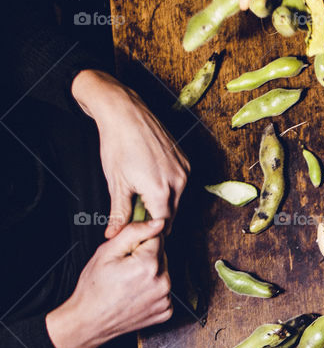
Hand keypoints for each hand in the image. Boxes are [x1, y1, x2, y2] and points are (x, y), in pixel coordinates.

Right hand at [46, 218, 171, 347]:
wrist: (90, 321)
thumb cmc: (94, 288)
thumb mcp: (107, 252)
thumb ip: (134, 232)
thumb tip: (157, 222)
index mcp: (148, 265)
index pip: (156, 238)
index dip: (139, 242)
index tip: (127, 253)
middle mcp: (162, 283)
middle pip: (161, 256)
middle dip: (146, 257)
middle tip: (124, 269)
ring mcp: (165, 300)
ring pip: (163, 273)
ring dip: (150, 273)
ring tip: (129, 283)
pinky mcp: (166, 311)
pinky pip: (164, 291)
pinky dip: (153, 290)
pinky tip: (136, 294)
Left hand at [71, 69, 188, 236]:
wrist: (124, 112)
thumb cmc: (118, 144)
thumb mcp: (116, 184)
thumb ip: (119, 213)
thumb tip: (113, 234)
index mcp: (161, 190)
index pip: (161, 225)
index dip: (148, 231)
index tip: (136, 231)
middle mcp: (179, 181)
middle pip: (171, 214)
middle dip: (154, 218)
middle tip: (135, 214)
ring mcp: (184, 170)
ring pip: (176, 199)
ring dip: (161, 203)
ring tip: (140, 194)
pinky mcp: (185, 161)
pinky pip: (179, 184)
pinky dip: (167, 188)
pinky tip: (149, 179)